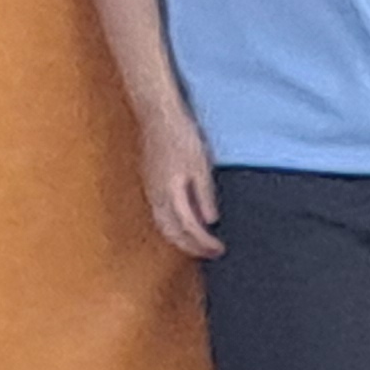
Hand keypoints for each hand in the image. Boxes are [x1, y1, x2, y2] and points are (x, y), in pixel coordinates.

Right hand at [138, 109, 221, 259]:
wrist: (157, 116)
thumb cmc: (181, 136)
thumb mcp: (200, 165)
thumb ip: (204, 194)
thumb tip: (210, 221)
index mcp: (171, 192)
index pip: (188, 228)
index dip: (204, 243)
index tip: (218, 249)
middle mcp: (157, 196)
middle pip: (172, 233)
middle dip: (191, 247)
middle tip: (210, 253)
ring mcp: (151, 191)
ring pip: (163, 225)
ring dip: (180, 239)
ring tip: (198, 244)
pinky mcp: (150, 184)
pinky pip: (159, 214)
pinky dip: (172, 226)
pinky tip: (183, 223)